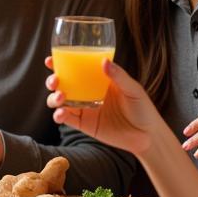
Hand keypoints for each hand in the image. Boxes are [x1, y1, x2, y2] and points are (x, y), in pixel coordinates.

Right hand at [45, 56, 162, 157]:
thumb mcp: (133, 89)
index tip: (50, 60)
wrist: (147, 136)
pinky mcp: (83, 125)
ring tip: (60, 98)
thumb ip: (118, 76)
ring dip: (53, 98)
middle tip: (55, 80)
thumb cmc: (143, 109)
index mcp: (97, 80)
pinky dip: (59, 115)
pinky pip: (65, 119)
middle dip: (52, 80)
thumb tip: (103, 61)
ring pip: (59, 101)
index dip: (60, 63)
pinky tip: (61, 113)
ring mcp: (84, 109)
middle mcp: (87, 93)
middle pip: (62, 84)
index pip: (76, 69)